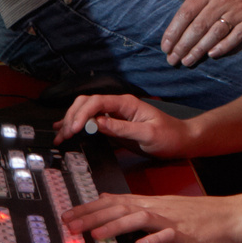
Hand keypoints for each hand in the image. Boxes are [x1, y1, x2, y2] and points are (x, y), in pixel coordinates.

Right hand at [55, 92, 193, 153]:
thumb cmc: (169, 136)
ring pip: (86, 111)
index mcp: (126, 103)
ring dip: (71, 121)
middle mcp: (118, 106)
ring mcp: (114, 115)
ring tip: (60, 136)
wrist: (181, 141)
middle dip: (73, 117)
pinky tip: (65, 130)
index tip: (75, 128)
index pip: (97, 102)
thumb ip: (122, 129)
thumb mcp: (148, 134)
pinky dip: (77, 125)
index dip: (82, 114)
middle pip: (87, 103)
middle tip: (65, 134)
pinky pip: (91, 121)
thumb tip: (98, 123)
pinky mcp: (113, 125)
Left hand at [64, 191, 241, 242]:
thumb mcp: (161, 206)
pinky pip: (167, 236)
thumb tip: (106, 199)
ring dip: (114, 226)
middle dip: (91, 217)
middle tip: (69, 225)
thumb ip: (134, 205)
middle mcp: (156, 208)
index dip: (88, 208)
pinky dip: (153, 240)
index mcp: (148, 204)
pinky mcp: (184, 234)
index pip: (112, 203)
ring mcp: (170, 220)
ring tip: (94, 235)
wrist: (228, 216)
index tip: (67, 215)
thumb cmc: (196, 215)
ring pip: (137, 219)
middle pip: (119, 209)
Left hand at [161, 0, 241, 64]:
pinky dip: (224, 47)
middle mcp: (222, 0)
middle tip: (172, 59)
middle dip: (183, 45)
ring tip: (186, 61)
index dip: (174, 31)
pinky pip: (236, 36)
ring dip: (199, 50)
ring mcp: (237, 11)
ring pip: (215, 34)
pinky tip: (210, 55)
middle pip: (199, 27)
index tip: (165, 46)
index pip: (186, 13)